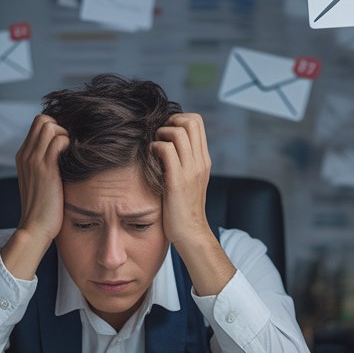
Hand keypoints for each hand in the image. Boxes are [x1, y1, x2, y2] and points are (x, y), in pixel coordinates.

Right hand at [15, 114, 68, 241]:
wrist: (35, 227)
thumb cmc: (42, 208)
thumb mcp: (40, 181)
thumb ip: (46, 165)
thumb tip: (63, 154)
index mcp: (23, 156)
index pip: (38, 124)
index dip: (55, 127)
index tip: (66, 142)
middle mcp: (25, 154)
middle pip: (42, 119)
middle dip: (60, 126)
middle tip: (69, 146)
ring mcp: (34, 160)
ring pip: (50, 125)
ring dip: (65, 134)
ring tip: (70, 154)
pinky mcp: (46, 168)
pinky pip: (59, 140)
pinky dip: (69, 144)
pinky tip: (72, 161)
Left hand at [152, 113, 234, 295]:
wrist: (191, 233)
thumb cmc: (183, 209)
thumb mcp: (188, 181)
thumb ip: (182, 163)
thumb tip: (165, 147)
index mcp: (203, 159)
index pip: (197, 122)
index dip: (179, 119)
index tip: (165, 131)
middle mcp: (200, 161)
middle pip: (191, 121)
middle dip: (170, 121)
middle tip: (159, 135)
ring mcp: (191, 170)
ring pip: (179, 131)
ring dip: (161, 134)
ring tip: (154, 147)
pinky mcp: (178, 181)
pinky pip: (166, 150)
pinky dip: (155, 147)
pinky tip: (150, 158)